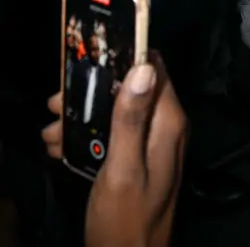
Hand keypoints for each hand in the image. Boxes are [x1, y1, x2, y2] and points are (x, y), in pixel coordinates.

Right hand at [42, 57, 186, 246]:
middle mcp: (164, 127)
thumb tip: (143, 66)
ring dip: (83, 118)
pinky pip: (113, 137)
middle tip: (56, 102)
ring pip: (116, 114)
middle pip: (130, 90)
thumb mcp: (123, 168)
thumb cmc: (126, 219)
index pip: (154, 70)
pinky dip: (88, 138)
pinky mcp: (136, 160)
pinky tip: (60, 148)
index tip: (90, 59)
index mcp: (168, 122)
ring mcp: (151, 144)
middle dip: (93, 92)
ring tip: (51, 131)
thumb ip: (131, 119)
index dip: (123, 59)